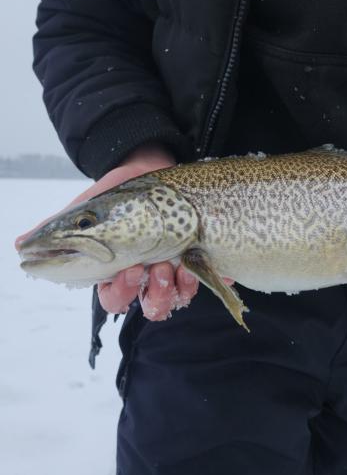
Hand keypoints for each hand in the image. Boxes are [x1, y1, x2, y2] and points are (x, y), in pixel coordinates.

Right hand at [15, 144, 216, 320]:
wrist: (150, 167)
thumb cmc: (115, 193)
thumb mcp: (88, 208)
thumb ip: (58, 228)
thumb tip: (19, 244)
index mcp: (116, 269)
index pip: (114, 298)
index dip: (120, 293)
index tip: (129, 271)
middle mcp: (144, 274)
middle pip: (148, 307)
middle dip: (154, 294)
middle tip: (156, 268)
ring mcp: (170, 267)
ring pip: (174, 298)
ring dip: (174, 286)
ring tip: (174, 262)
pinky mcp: (194, 257)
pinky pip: (200, 279)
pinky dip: (200, 276)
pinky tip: (196, 262)